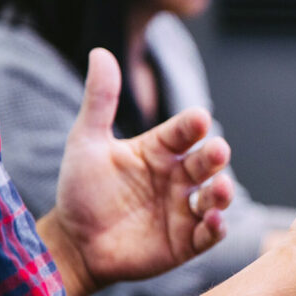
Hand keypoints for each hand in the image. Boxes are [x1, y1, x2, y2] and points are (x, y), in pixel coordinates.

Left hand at [38, 48, 233, 295]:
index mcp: (160, 150)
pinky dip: (216, 228)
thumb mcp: (86, 142)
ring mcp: (184, 209)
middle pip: (205, 163)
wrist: (73, 243)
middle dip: (214, 156)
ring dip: (222, 193)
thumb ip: (99, 100)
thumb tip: (100, 52)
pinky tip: (213, 221)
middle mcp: (178, 177)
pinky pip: (209, 233)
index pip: (183, 132)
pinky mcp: (186, 242)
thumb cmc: (81, 190)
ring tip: (220, 189)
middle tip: (217, 151)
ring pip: (215, 197)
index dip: (192, 125)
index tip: (198, 118)